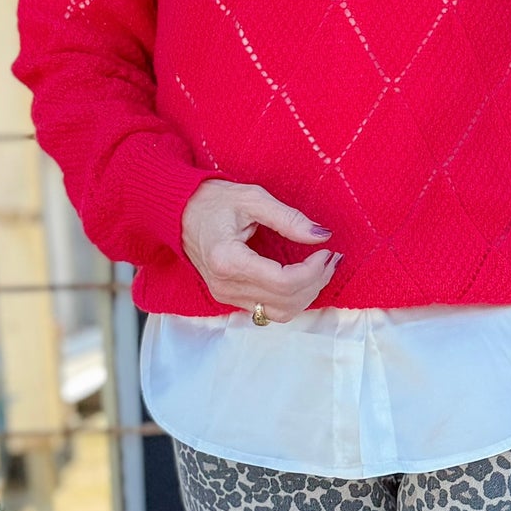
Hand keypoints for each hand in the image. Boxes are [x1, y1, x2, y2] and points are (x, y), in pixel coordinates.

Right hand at [181, 180, 338, 319]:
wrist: (178, 211)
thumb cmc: (211, 200)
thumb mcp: (252, 198)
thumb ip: (289, 218)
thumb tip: (322, 235)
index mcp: (228, 260)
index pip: (283, 281)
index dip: (313, 271)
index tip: (327, 251)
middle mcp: (225, 285)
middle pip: (286, 300)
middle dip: (316, 281)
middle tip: (331, 258)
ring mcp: (225, 295)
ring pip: (280, 312)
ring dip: (307, 294)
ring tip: (321, 268)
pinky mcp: (229, 297)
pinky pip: (269, 310)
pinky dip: (292, 298)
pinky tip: (304, 277)